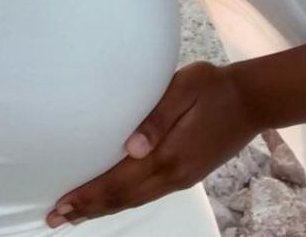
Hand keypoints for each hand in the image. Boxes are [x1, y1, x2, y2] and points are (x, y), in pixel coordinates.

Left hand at [46, 61, 257, 226]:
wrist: (250, 100)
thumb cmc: (212, 87)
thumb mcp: (183, 89)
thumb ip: (156, 118)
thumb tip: (131, 147)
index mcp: (169, 156)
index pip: (119, 183)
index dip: (89, 196)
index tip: (61, 205)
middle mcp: (173, 174)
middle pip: (123, 198)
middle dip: (88, 208)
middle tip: (55, 218)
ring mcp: (181, 177)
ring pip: (134, 200)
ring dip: (102, 208)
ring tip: (75, 214)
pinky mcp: (186, 173)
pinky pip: (146, 194)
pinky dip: (122, 200)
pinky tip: (112, 199)